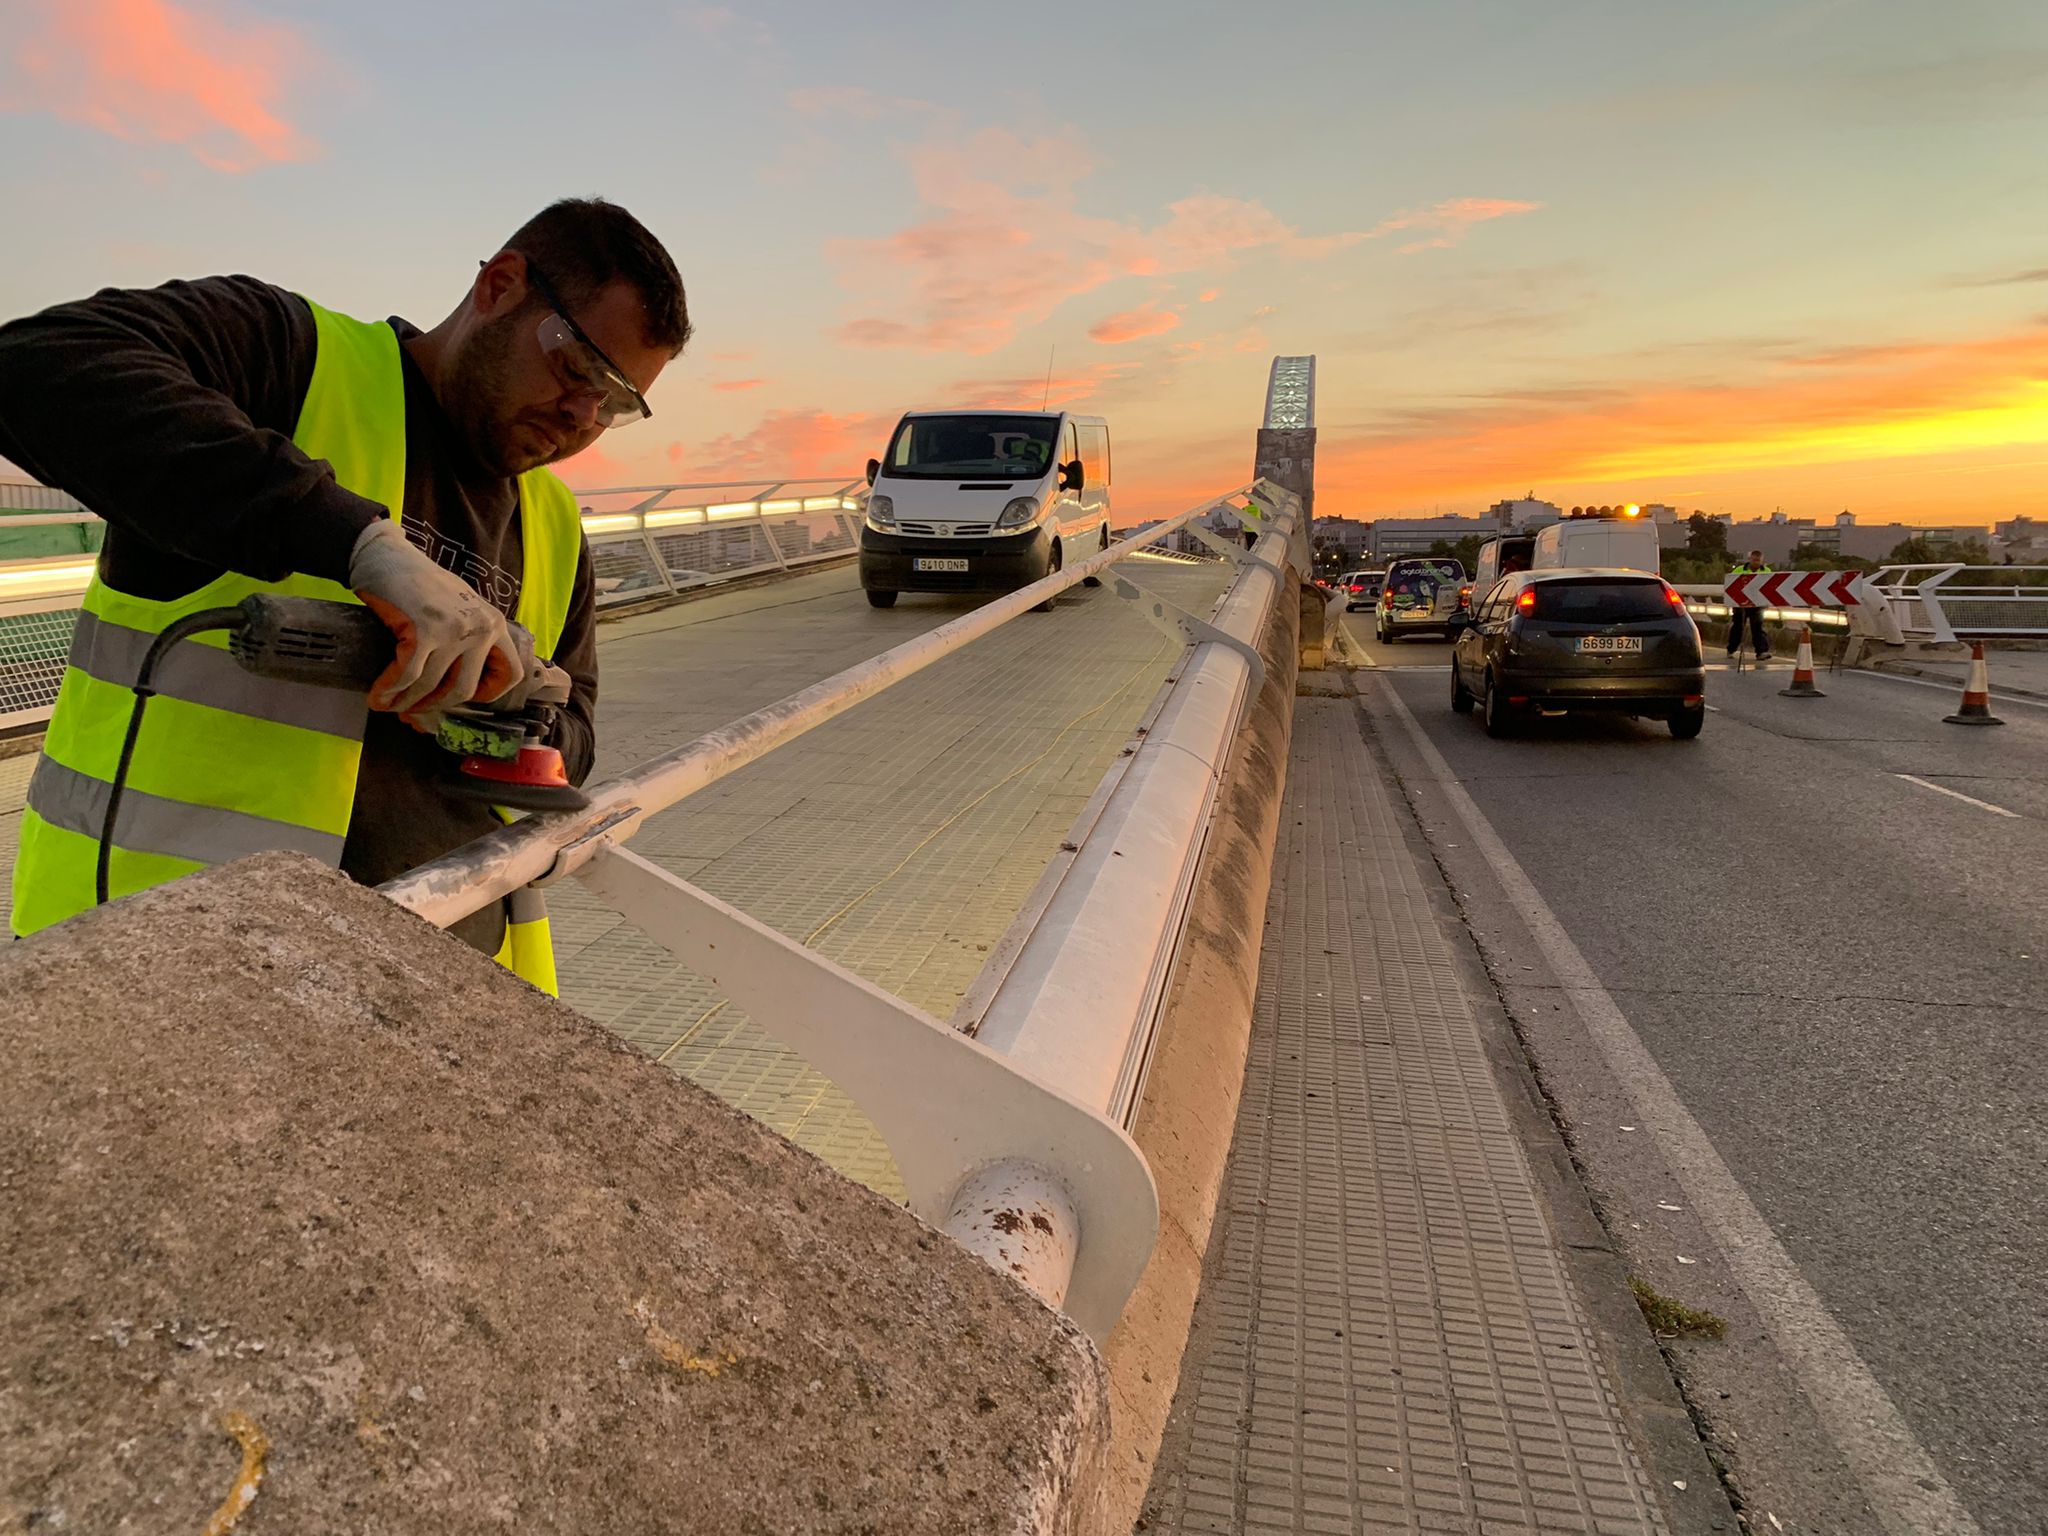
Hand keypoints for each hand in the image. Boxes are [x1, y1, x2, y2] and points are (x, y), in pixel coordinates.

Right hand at [348, 520, 518, 719]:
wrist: (386, 555)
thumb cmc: (420, 582)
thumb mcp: (461, 607)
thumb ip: (469, 637)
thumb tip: (454, 684)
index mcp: (495, 624)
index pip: (509, 673)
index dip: (488, 693)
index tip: (463, 698)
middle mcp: (482, 629)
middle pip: (464, 689)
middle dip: (436, 705)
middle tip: (415, 710)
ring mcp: (454, 631)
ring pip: (432, 686)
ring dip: (407, 702)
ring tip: (390, 705)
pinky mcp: (423, 632)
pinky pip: (407, 676)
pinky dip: (390, 691)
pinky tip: (379, 696)